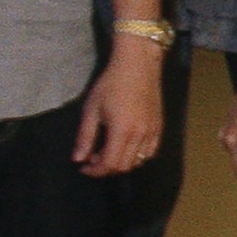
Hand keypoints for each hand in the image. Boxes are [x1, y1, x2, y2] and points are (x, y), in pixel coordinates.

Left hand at [74, 43, 165, 177]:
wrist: (138, 66)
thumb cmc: (111, 84)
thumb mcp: (92, 109)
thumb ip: (85, 137)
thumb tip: (78, 159)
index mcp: (122, 131)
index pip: (109, 164)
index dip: (95, 171)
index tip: (83, 167)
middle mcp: (140, 135)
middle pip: (124, 166)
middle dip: (106, 169)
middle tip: (92, 158)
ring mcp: (152, 132)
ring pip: (138, 161)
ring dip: (121, 163)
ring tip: (108, 151)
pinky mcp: (159, 127)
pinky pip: (150, 152)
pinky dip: (137, 156)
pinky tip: (126, 146)